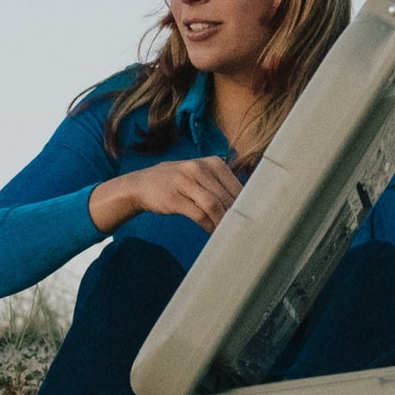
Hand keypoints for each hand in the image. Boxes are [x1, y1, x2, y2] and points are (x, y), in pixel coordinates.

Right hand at [93, 157, 242, 234]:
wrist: (141, 184)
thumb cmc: (177, 182)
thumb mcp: (200, 175)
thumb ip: (221, 186)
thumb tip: (248, 206)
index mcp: (212, 162)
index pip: (237, 185)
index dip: (247, 204)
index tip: (253, 218)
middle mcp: (199, 168)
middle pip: (227, 196)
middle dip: (236, 216)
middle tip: (242, 230)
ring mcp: (185, 181)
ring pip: (214, 205)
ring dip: (223, 222)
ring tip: (227, 233)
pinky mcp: (175, 197)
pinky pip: (199, 214)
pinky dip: (208, 226)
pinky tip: (211, 232)